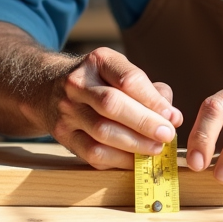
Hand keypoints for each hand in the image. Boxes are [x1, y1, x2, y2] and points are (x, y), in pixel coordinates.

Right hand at [47, 47, 182, 169]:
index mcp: (98, 61)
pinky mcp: (62, 135)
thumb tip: (173, 117)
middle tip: (167, 135)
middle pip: (112, 104)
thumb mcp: (121, 73)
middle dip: (144, 123)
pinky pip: (92, 153)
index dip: (153, 100)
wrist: (49, 89)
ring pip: (102, 131)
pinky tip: (136, 161)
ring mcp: (66, 110)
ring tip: (156, 149)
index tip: (172, 116)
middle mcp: (77, 83)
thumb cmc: (99, 82)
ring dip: (134, 144)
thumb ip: (150, 92)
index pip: (128, 79)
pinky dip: (118, 160)